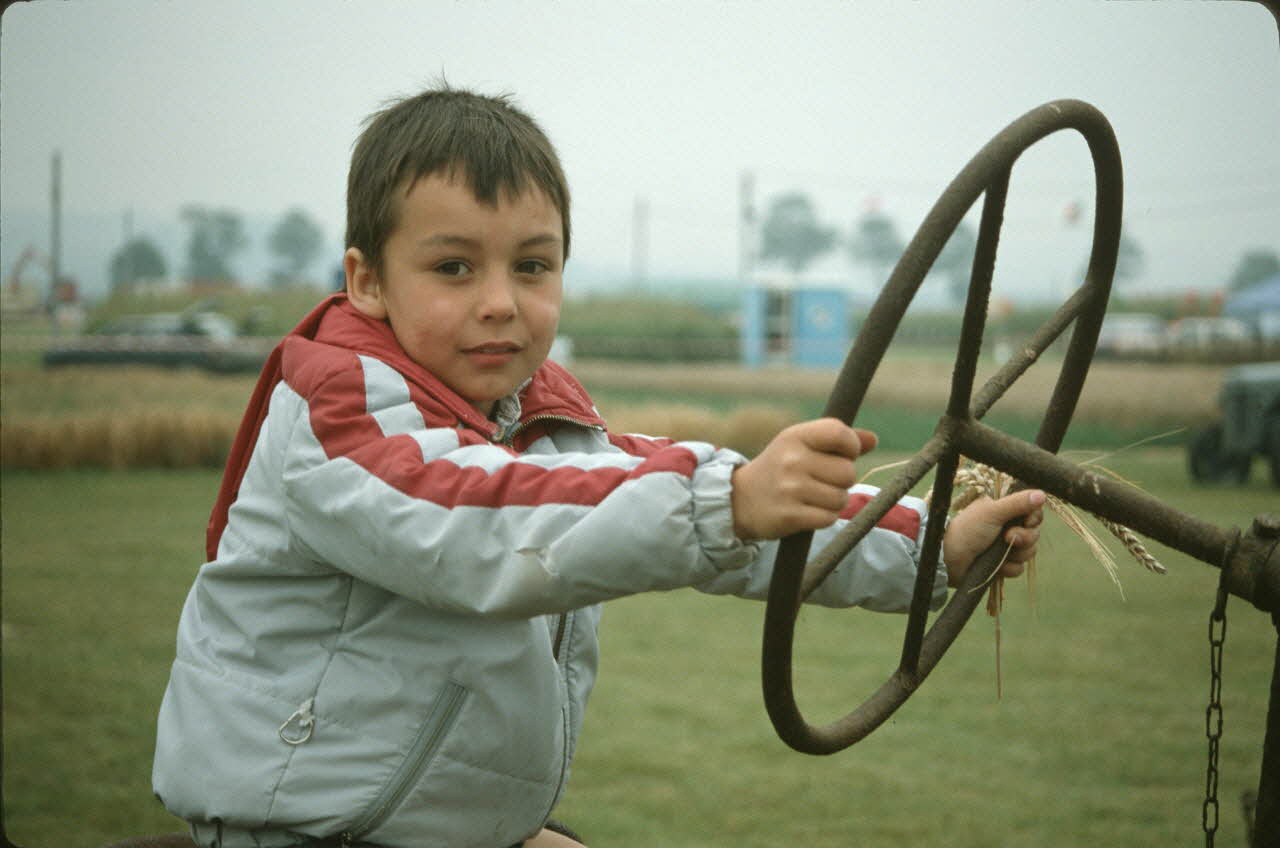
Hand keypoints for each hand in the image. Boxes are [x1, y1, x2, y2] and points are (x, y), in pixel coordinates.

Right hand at [731, 418, 876, 540]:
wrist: (739, 500)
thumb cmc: (780, 468)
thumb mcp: (800, 445)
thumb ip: (836, 440)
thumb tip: (872, 439)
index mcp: (795, 436)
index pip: (839, 433)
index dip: (851, 446)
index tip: (843, 454)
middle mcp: (792, 460)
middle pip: (847, 472)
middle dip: (842, 480)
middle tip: (823, 481)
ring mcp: (790, 489)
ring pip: (841, 498)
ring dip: (834, 501)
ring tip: (813, 497)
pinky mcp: (790, 516)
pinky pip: (828, 518)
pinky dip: (824, 517)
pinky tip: (808, 511)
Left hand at [942, 489, 1044, 585]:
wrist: (950, 560)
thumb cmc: (968, 530)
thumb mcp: (992, 512)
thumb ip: (1017, 503)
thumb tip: (1042, 494)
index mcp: (1005, 511)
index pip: (1033, 512)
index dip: (1034, 518)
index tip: (1028, 520)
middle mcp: (1008, 527)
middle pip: (1034, 533)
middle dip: (1025, 537)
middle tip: (1007, 537)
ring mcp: (1006, 547)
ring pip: (1029, 552)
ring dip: (1016, 554)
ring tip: (999, 552)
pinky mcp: (1003, 565)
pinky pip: (1019, 568)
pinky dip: (1008, 568)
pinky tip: (995, 565)